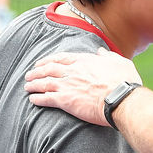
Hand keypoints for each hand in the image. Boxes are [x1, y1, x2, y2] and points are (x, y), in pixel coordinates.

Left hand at [26, 49, 141, 125]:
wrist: (121, 99)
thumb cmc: (124, 82)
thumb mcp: (120, 62)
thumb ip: (108, 56)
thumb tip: (102, 52)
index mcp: (84, 61)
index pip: (61, 58)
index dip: (49, 60)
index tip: (42, 63)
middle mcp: (72, 71)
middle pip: (48, 69)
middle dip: (37, 71)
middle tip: (30, 75)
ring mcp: (67, 85)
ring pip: (44, 82)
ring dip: (34, 84)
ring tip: (27, 86)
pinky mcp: (65, 100)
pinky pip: (46, 98)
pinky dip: (37, 98)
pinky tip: (32, 99)